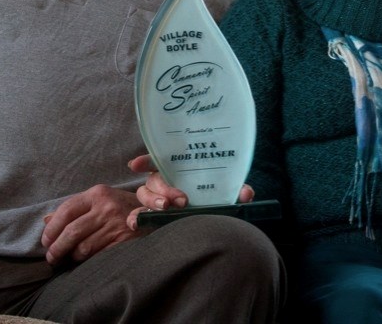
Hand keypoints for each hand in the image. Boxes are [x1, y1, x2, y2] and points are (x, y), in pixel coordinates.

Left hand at [41, 184, 141, 265]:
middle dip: (57, 248)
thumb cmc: (122, 208)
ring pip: (82, 247)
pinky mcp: (124, 241)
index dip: (52, 228)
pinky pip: (97, 256)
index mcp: (98, 193)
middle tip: (51, 257)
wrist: (157, 214)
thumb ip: (74, 209)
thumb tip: (46, 220)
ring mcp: (116, 224)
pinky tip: (85, 261)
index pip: (66, 210)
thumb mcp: (100, 201)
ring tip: (68, 259)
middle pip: (71, 232)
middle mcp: (107, 207)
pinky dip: (87, 261)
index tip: (45, 241)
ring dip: (72, 256)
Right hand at [125, 154, 254, 229]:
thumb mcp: (226, 190)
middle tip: (181, 200)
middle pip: (154, 179)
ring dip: (153, 201)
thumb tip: (246, 193)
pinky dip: (135, 218)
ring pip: (144, 194)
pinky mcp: (153, 215)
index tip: (135, 165)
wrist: (212, 217)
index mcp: (177, 168)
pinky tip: (136, 224)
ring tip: (166, 209)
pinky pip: (138, 215)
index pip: (159, 157)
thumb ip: (235, 190)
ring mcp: (156, 197)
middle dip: (165, 188)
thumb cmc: (215, 195)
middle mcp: (164, 180)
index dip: (146, 159)